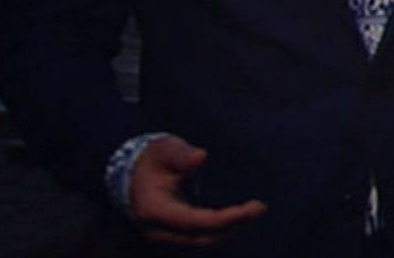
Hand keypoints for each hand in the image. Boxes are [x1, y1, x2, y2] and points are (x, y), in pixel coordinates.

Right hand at [128, 135, 266, 246]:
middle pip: (201, 238)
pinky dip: (223, 231)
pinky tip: (241, 217)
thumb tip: (200, 157)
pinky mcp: (176, 235)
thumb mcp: (164, 150)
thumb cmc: (153, 159)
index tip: (251, 209)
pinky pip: (202, 239)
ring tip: (254, 211)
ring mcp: (166, 236)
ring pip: (203, 242)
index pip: (194, 222)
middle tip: (259, 208)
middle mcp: (158, 230)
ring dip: (231, 231)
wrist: (134, 175)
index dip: (224, 219)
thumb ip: (181, 155)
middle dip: (232, 226)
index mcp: (154, 209)